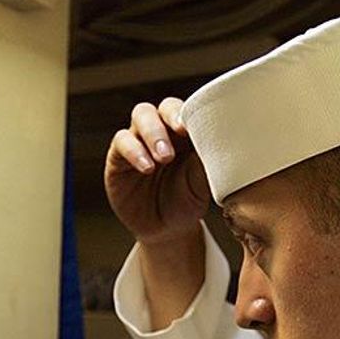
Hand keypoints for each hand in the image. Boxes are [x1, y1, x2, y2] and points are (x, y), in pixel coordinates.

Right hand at [104, 97, 209, 245]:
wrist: (166, 231)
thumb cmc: (187, 202)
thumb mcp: (202, 184)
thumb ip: (206, 160)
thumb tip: (220, 140)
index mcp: (187, 132)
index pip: (188, 109)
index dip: (191, 112)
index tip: (198, 125)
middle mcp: (163, 131)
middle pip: (163, 107)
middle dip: (170, 118)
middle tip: (181, 135)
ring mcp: (139, 141)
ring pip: (141, 116)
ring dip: (153, 133)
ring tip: (164, 157)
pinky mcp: (119, 157)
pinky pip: (122, 142)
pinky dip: (134, 151)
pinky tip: (146, 167)